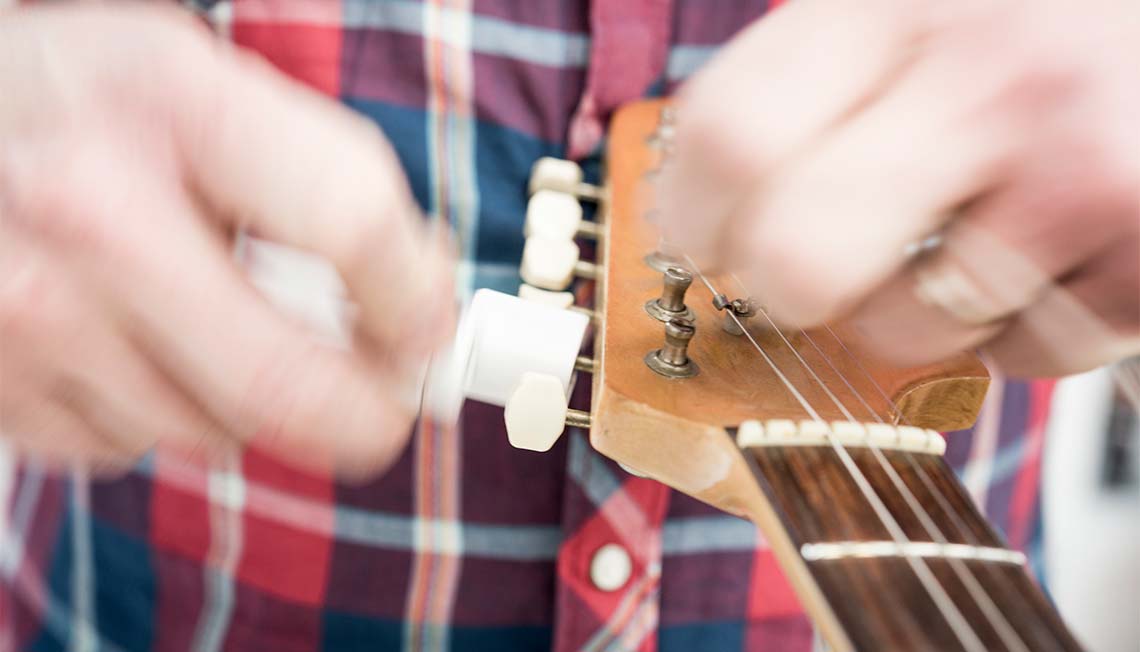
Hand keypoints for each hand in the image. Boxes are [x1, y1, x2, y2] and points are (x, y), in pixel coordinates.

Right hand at [0, 4, 453, 475]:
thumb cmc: (76, 103)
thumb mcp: (192, 81)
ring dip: (250, 403)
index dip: (417, 295)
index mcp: (167, 98)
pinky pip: (128, 447)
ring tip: (214, 324)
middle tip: (388, 407)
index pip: (350, 221)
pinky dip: (160, 413)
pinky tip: (129, 343)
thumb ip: (315, 174)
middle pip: (286, 384)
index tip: (431, 328)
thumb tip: (421, 291)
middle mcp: (88, 209)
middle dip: (368, 415)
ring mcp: (28, 309)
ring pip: (214, 431)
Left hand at [660, 0, 1138, 376]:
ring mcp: (1078, 162)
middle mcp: (987, 74)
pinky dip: (1011, 331)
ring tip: (948, 251)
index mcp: (892, 3)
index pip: (733, 138)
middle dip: (787, 292)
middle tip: (807, 276)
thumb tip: (706, 214)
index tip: (707, 242)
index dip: (694, 217)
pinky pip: (1024, 354)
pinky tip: (1032, 262)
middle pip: (801, 258)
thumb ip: (810, 89)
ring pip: (907, 327)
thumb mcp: (902, 10)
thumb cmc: (1025, 24)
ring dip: (907, 316)